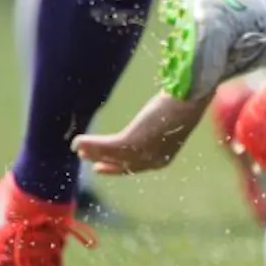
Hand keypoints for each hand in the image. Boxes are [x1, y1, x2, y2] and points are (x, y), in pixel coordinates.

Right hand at [71, 92, 210, 174]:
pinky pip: (104, 146)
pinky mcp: (131, 142)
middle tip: (83, 155)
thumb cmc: (185, 103)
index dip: (116, 167)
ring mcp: (141, 153)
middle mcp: (152, 160)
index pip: (135, 166)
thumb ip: (158, 127)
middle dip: (101, 159)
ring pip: (110, 155)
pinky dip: (90, 144)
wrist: (188, 97)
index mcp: (163, 157)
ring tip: (77, 146)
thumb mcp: (170, 121)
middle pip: (120, 164)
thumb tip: (154, 119)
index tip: (100, 166)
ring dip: (91, 150)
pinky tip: (79, 140)